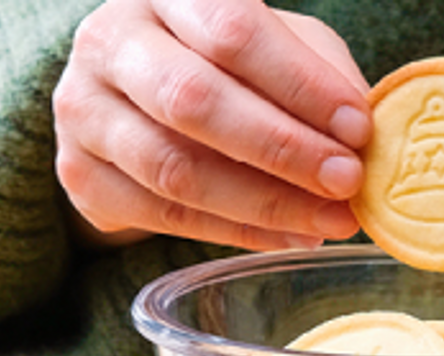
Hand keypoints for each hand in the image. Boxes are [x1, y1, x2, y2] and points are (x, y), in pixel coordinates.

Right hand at [53, 0, 371, 249]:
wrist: (137, 95)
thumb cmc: (226, 61)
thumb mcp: (280, 42)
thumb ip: (319, 73)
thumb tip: (364, 133)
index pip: (232, 32)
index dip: (300, 85)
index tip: (359, 129)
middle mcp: (109, 41)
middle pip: (194, 100)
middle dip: (283, 148)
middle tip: (346, 182)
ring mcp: (83, 110)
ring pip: (174, 168)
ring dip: (264, 204)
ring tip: (328, 220)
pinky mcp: (79, 174)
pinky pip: (163, 215)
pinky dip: (236, 232)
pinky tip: (288, 236)